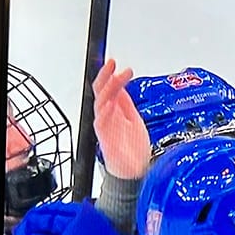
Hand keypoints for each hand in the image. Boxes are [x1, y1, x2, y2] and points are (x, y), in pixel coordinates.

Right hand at [93, 59, 150, 179]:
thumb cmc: (133, 149)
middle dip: (105, 76)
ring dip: (108, 89)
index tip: (115, 63)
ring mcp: (106, 126)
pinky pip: (101, 122)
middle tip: (112, 64)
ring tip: (114, 77)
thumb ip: (126, 104)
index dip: (110, 75)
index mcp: (114, 112)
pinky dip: (105, 111)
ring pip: (101, 103)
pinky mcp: (106, 137)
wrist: (134, 171)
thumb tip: (123, 86)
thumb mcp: (134, 119)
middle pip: (101, 92)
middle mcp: (108, 117)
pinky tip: (110, 102)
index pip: (108, 89)